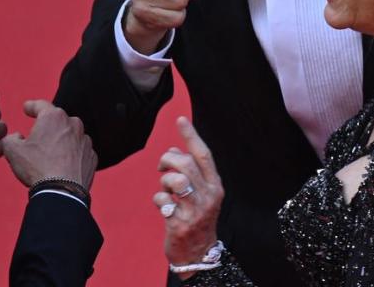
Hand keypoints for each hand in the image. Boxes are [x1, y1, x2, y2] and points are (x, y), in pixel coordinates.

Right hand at [2, 100, 96, 189]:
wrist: (62, 192)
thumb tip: (16, 137)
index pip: (40, 105)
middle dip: (47, 127)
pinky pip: (79, 151)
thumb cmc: (37, 168)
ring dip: (61, 141)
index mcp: (53, 117)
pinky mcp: (91, 156)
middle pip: (57, 121)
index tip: (27, 108)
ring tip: (50, 157)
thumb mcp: (12, 151)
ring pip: (70, 136)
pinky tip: (63, 166)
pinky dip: (71, 155)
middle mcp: (73, 124)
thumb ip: (10, 138)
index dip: (31, 106)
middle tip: (37, 139)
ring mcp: (85, 140)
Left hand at [153, 117, 223, 274]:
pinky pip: (162, 201)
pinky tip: (163, 206)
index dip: (191, 136)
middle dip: (168, 160)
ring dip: (164, 181)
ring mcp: (195, 211)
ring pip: (175, 180)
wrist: (198, 254)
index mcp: (215, 185)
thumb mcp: (200, 194)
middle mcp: (208, 196)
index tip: (180, 119)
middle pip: (186, 164)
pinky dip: (158, 199)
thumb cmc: (196, 218)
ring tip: (165, 189)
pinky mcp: (180, 223)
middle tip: (162, 167)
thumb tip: (172, 151)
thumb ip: (190, 172)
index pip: (204, 155)